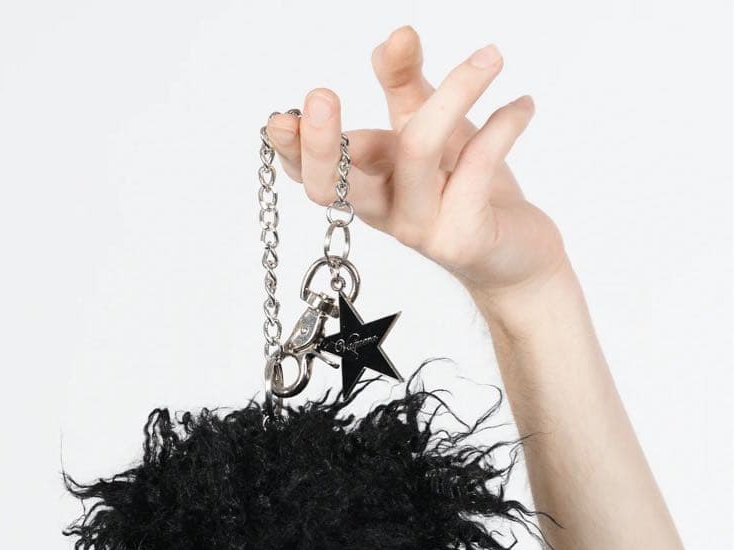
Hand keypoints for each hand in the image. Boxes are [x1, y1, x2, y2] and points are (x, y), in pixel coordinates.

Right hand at [266, 25, 567, 307]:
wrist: (517, 257)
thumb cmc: (468, 192)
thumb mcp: (433, 131)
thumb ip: (407, 87)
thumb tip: (394, 37)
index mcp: (371, 185)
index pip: (318, 173)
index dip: (294, 150)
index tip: (280, 118)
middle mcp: (387, 211)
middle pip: (340, 185)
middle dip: (324, 142)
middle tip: (321, 94)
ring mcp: (422, 228)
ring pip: (416, 152)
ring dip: (452, 92)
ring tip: (491, 56)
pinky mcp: (462, 237)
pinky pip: (476, 166)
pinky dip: (503, 125)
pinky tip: (523, 105)